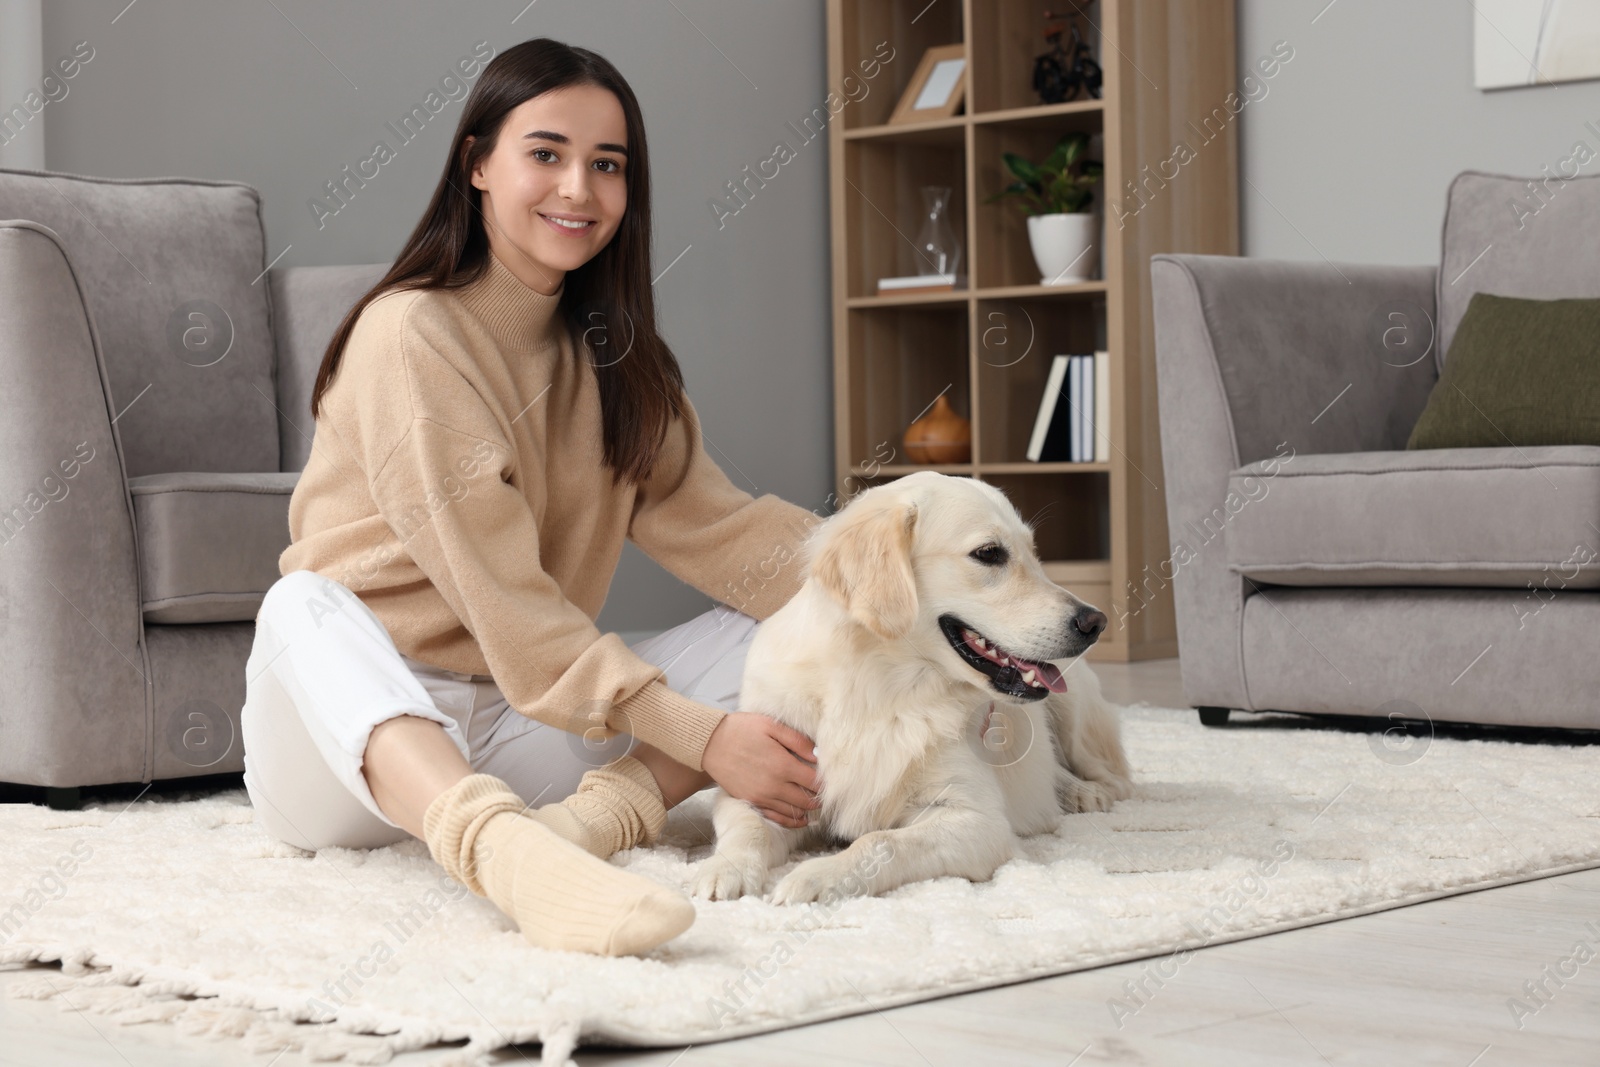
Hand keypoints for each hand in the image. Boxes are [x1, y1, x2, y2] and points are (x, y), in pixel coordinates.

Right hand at [702, 712, 819, 828]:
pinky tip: (800, 819)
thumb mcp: (772, 726)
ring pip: (794, 812)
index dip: (826, 783)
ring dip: (807, 809)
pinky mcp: (751, 801)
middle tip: (825, 792)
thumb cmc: (742, 730)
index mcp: (783, 765)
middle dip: (819, 798)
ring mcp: (762, 796)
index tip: (832, 780)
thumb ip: (798, 741)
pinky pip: (776, 818)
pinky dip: (791, 821)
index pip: (815, 783)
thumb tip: (819, 756)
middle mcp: (774, 786)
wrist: (710, 742)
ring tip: (814, 802)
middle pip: (807, 801)